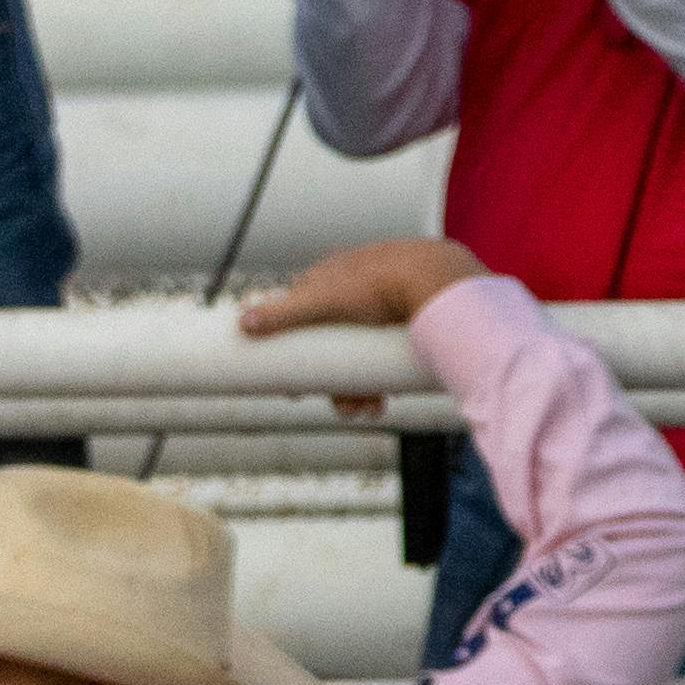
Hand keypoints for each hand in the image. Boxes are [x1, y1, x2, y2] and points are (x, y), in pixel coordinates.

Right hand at [239, 233, 489, 410]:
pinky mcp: (415, 313)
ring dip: (361, 387)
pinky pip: (391, 351)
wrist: (443, 280)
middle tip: (343, 407)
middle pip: (334, 343)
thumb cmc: (380, 283)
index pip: (301, 314)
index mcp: (333, 274)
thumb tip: (241, 322)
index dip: (296, 351)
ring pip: (364, 352)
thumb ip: (280, 313)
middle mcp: (360, 285)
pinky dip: (386, 375)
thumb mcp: (322, 301)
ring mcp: (389, 299)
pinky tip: (387, 395)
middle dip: (335, 382)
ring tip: (369, 410)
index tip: (297, 387)